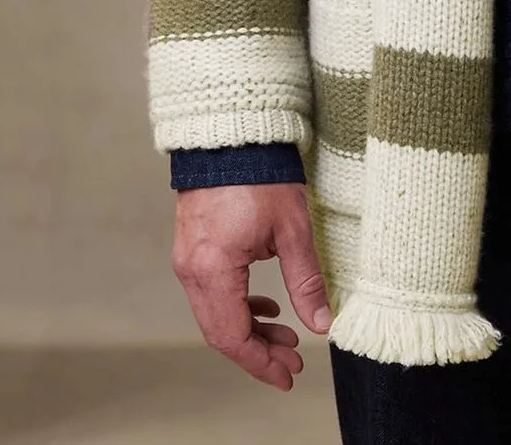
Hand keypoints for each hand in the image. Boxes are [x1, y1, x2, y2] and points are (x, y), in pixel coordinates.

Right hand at [172, 183, 332, 389]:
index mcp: (213, 269)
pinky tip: (267, 307)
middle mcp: (192, 270)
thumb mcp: (292, 229)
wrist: (232, 134)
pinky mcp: (193, 248)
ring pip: (216, 313)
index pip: (232, 336)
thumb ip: (305, 280)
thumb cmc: (261, 174)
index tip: (287, 375)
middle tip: (293, 362)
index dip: (260, 363)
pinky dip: (240, 306)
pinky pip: (213, 292)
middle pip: (221, 331)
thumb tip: (321, 323)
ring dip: (251, 330)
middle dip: (258, 352)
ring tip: (288, 337)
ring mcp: (188, 259)